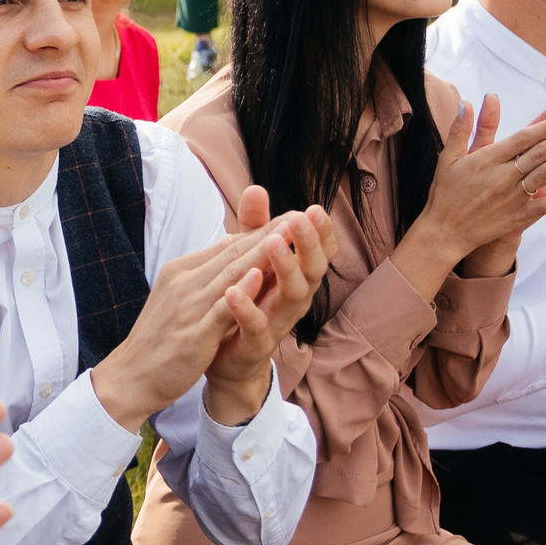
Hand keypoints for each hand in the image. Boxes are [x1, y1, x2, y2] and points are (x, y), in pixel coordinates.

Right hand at [90, 201, 312, 431]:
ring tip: (289, 234)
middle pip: (232, 254)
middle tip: (300, 216)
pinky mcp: (194, 335)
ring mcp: (188, 308)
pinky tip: (260, 278)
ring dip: (261, 253)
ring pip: (230, 275)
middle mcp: (184, 283)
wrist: (130, 377)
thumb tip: (228, 250)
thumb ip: (203, 274)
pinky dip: (240, 292)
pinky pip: (221, 309)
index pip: (227, 247)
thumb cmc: (158, 338)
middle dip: (268, 233)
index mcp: (181, 272)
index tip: (290, 218)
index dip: (260, 231)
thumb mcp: (178, 297)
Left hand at [203, 200, 336, 420]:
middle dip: (309, 243)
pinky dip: (247, 308)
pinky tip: (234, 291)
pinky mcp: (255, 344)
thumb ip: (253, 227)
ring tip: (272, 243)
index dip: (322, 233)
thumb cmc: (245, 301)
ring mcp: (278, 322)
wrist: (223, 357)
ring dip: (285, 267)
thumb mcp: (249, 259)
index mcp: (297, 277)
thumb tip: (256, 187)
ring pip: (293, 296)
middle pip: (313, 270)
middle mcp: (294, 299)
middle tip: (302, 218)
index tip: (316, 208)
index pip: (319, 252)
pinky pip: (255, 326)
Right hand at [413, 88, 545, 275]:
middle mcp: (502, 177)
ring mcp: (511, 198)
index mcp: (488, 160)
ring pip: (543, 176)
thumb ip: (462, 129)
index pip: (523, 139)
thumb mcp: (449, 157)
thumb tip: (467, 101)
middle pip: (538, 154)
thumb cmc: (445, 192)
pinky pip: (542, 208)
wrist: (443, 232)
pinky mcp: (516, 218)